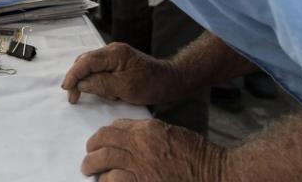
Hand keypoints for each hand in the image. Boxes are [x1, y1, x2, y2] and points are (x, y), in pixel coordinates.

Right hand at [61, 42, 180, 105]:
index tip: (66, 89)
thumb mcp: (124, 88)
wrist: (170, 81)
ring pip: (92, 67)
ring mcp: (114, 56)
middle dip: (78, 79)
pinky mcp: (117, 63)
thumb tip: (81, 83)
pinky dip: (99, 82)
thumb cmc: (150, 85)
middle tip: (74, 97)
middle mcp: (112, 50)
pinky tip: (109, 93)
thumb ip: (100, 84)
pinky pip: (101, 71)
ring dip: (91, 82)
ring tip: (105, 96)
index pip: (85, 61)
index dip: (73, 74)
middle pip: (85, 62)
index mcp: (113, 53)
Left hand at [82, 119, 226, 180]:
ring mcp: (140, 167)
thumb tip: (122, 136)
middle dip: (91, 151)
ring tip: (89, 172)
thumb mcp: (169, 132)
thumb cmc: (195, 154)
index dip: (99, 136)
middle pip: (103, 144)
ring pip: (104, 163)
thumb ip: (145, 132)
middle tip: (87, 159)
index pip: (112, 128)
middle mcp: (140, 145)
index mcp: (147, 130)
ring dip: (94, 168)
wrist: (214, 174)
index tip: (96, 142)